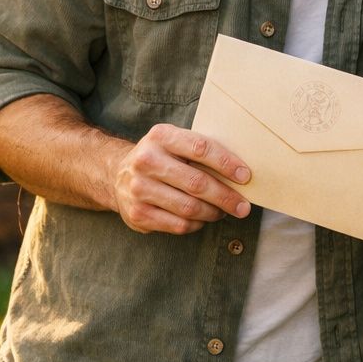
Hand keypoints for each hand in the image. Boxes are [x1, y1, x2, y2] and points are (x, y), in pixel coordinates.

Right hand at [109, 123, 251, 233]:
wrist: (117, 175)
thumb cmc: (160, 158)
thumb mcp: (173, 142)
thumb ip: (200, 150)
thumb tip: (240, 172)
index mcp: (160, 136)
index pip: (200, 148)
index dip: (226, 163)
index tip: (245, 176)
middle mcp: (146, 161)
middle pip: (197, 183)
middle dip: (226, 197)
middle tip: (243, 206)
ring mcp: (139, 189)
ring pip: (189, 208)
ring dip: (213, 212)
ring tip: (223, 212)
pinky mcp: (138, 214)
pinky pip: (178, 224)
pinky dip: (196, 224)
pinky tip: (202, 219)